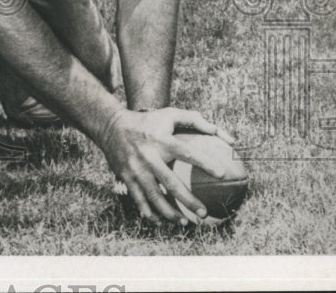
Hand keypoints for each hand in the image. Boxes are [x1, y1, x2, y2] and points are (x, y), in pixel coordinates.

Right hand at [99, 107, 235, 224]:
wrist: (111, 126)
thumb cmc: (147, 121)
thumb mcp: (169, 114)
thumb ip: (195, 120)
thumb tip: (225, 136)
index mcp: (161, 140)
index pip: (187, 153)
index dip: (205, 163)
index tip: (222, 174)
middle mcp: (149, 156)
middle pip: (171, 183)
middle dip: (188, 200)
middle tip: (203, 213)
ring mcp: (136, 169)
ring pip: (154, 196)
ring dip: (170, 212)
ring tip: (185, 222)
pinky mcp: (126, 177)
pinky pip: (139, 199)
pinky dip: (149, 212)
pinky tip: (160, 221)